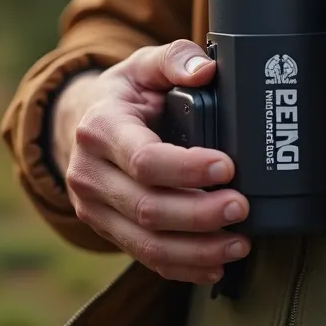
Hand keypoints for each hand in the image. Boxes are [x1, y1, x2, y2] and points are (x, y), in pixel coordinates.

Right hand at [58, 40, 251, 284]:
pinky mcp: (108, 231)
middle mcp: (90, 174)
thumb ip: (176, 59)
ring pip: (146, 243)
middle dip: (200, 214)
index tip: (226, 168)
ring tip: (239, 242)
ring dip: (197, 249)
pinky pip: (145, 258)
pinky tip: (216, 264)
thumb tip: (205, 71)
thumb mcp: (144, 66)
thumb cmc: (126, 96)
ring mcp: (94, 209)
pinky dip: (184, 267)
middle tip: (241, 207)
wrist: (84, 125)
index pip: (143, 160)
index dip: (187, 169)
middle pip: (147, 208)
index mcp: (100, 129)